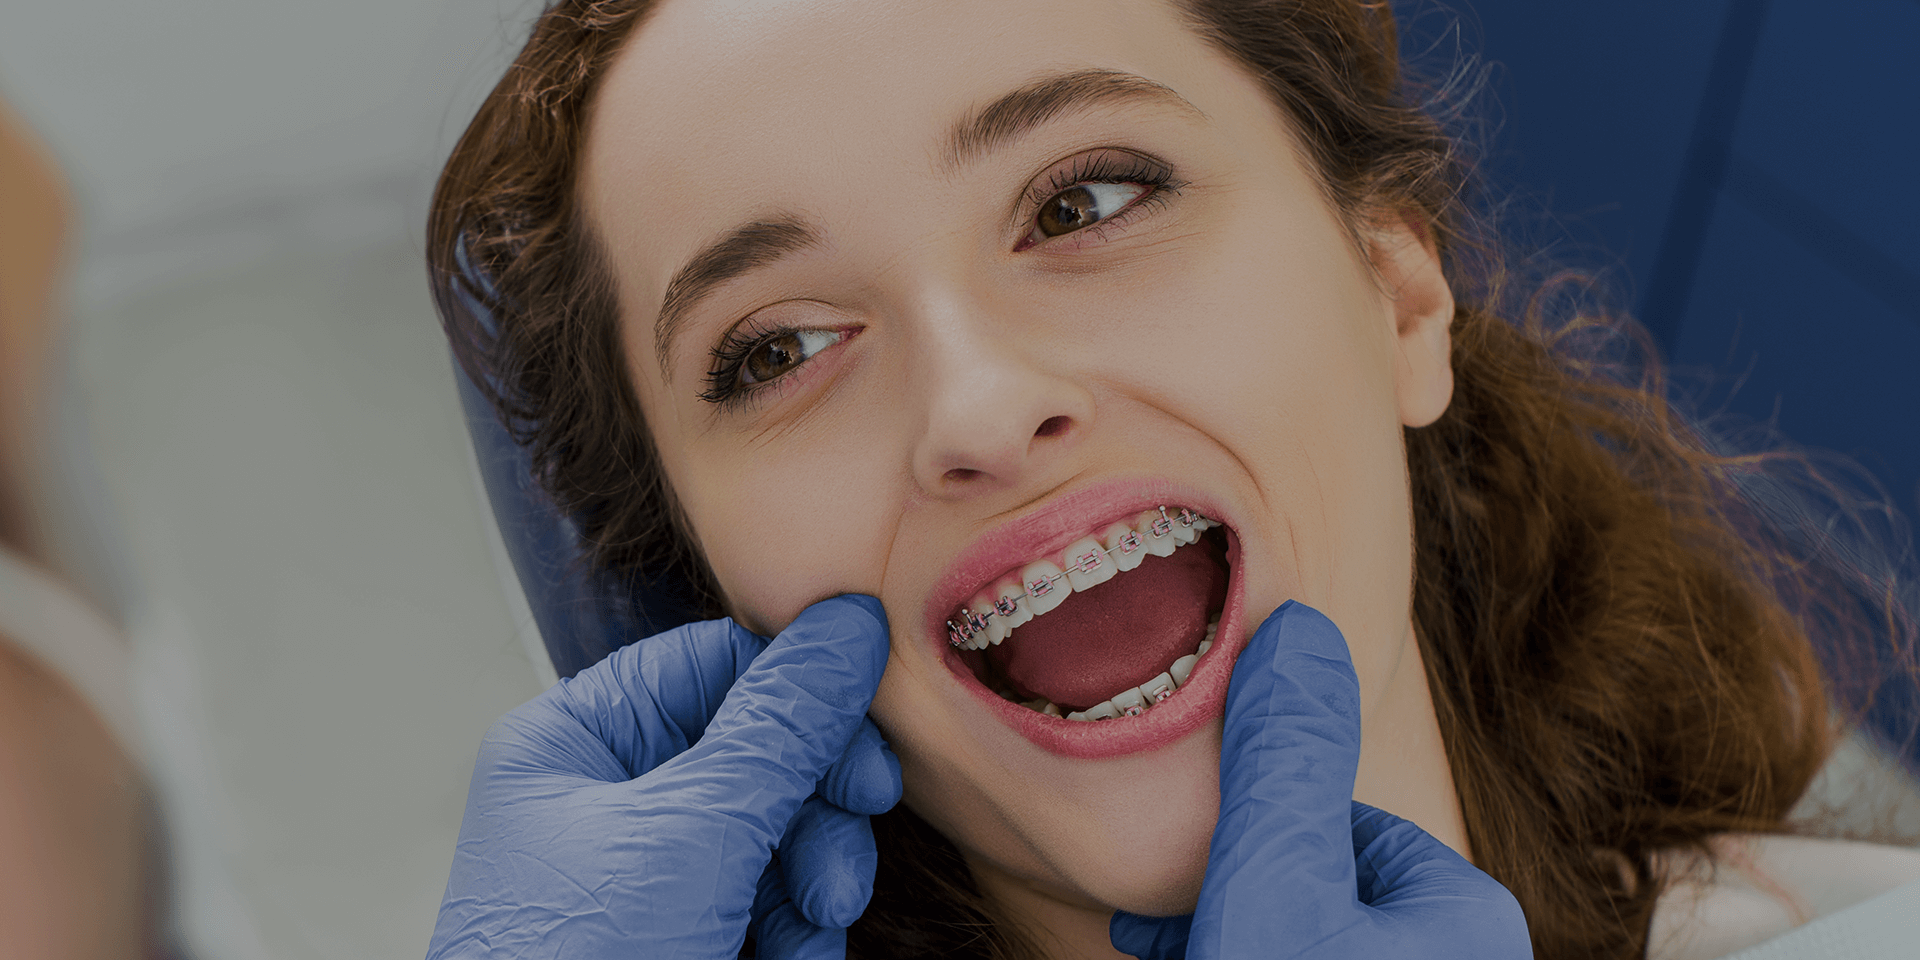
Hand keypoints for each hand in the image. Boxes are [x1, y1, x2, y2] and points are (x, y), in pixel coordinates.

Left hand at [427, 594, 900, 959]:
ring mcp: (646, 880)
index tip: (872, 731)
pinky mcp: (682, 941)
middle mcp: (605, 802)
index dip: (800, 695)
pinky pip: (768, 907)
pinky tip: (790, 959)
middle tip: (847, 844)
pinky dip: (795, 936)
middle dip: (814, 808)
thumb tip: (847, 627)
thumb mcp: (692, 836)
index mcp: (573, 745)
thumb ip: (780, 730)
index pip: (711, 667)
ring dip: (813, 880)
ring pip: (776, 836)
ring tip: (813, 923)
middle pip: (758, 755)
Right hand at [1110, 601, 1530, 959]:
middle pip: (1321, 882)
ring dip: (1229, 925)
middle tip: (1165, 904)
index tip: (1192, 844)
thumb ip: (1288, 759)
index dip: (1259, 825)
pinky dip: (1242, 957)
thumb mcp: (1278, 885)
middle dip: (1237, 879)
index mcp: (1467, 919)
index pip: (1348, 821)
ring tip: (1162, 938)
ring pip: (1303, 934)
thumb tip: (1302, 627)